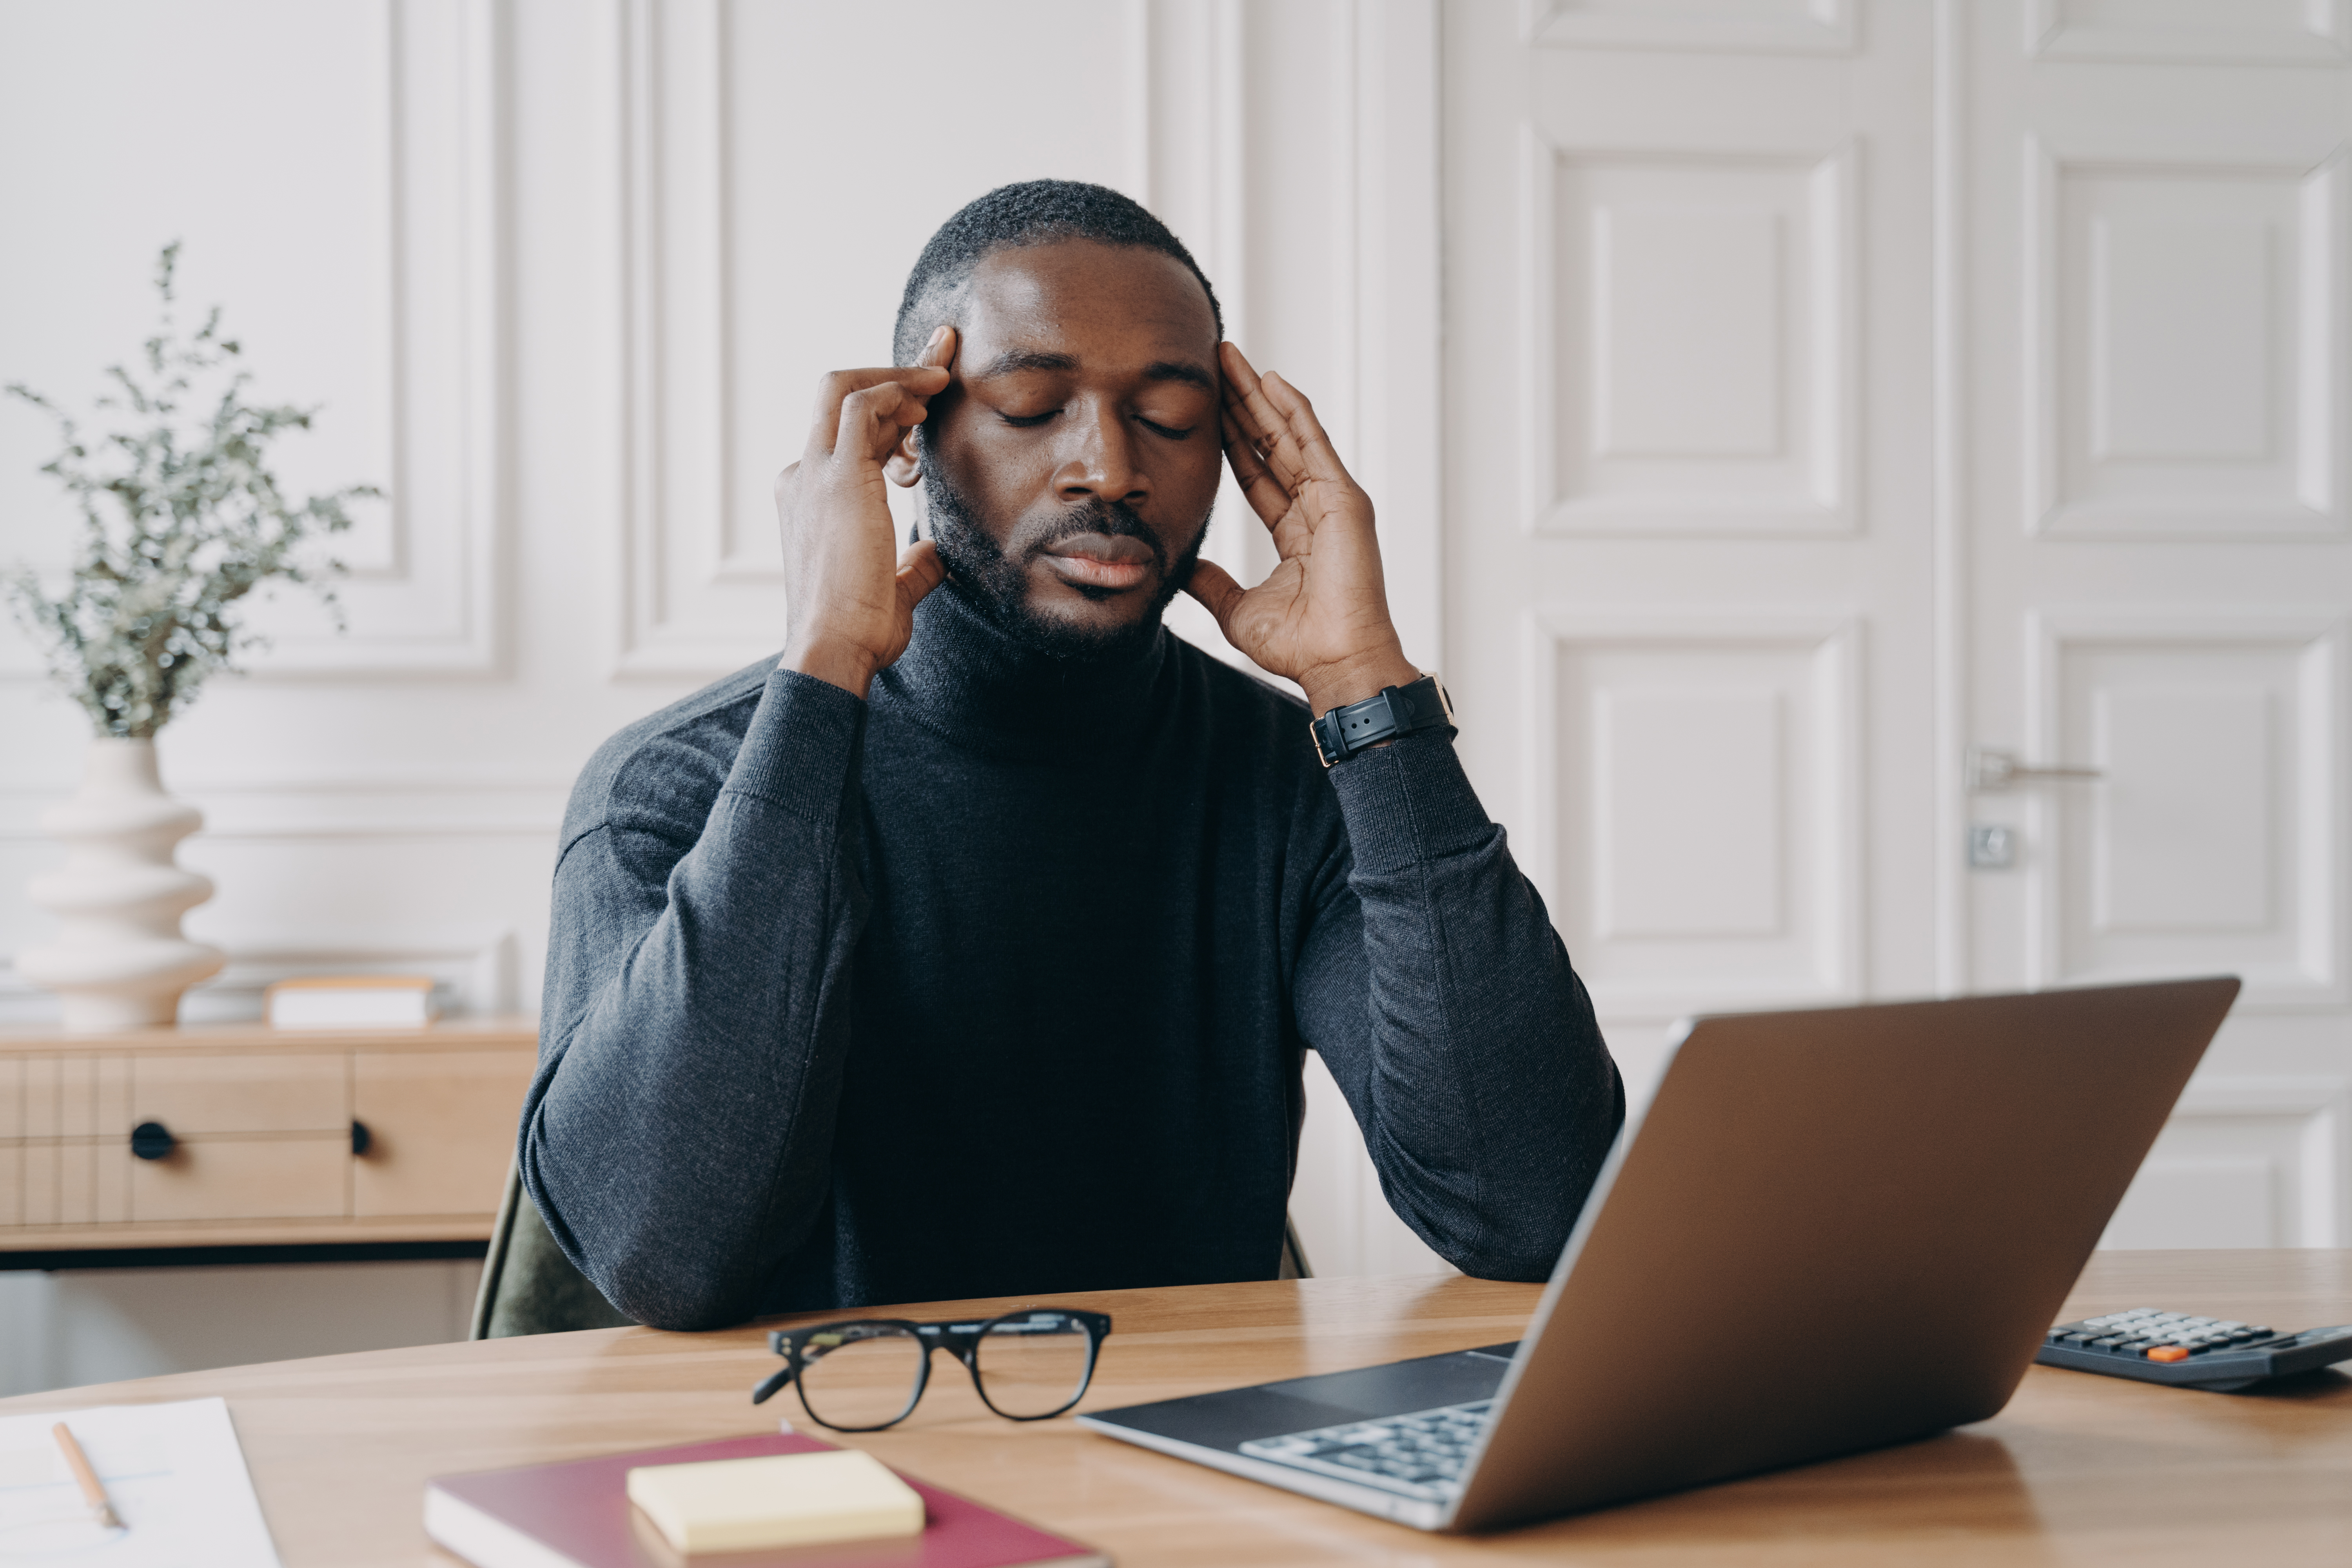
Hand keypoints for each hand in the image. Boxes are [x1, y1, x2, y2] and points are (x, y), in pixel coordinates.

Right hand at [772, 327, 957, 696]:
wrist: (834, 647)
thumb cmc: (860, 628)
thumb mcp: (892, 587)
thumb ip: (910, 565)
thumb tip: (933, 554)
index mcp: (809, 499)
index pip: (848, 434)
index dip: (889, 409)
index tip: (927, 398)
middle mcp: (803, 476)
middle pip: (840, 396)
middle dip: (892, 372)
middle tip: (940, 359)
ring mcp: (813, 472)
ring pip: (846, 389)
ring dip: (898, 376)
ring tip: (941, 377)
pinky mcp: (836, 475)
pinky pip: (863, 406)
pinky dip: (897, 391)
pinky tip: (930, 397)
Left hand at [1185, 343, 1418, 716]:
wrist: (1334, 662)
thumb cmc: (1298, 645)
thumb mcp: (1235, 608)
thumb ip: (1211, 583)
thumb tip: (1182, 565)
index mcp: (1294, 532)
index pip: (1255, 472)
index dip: (1231, 439)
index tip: (1207, 408)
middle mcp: (1314, 510)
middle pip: (1270, 444)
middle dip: (1241, 403)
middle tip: (1216, 364)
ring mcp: (1332, 501)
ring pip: (1288, 435)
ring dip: (1260, 395)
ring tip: (1233, 359)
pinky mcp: (1343, 499)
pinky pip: (1313, 444)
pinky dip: (1292, 411)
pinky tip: (1271, 381)